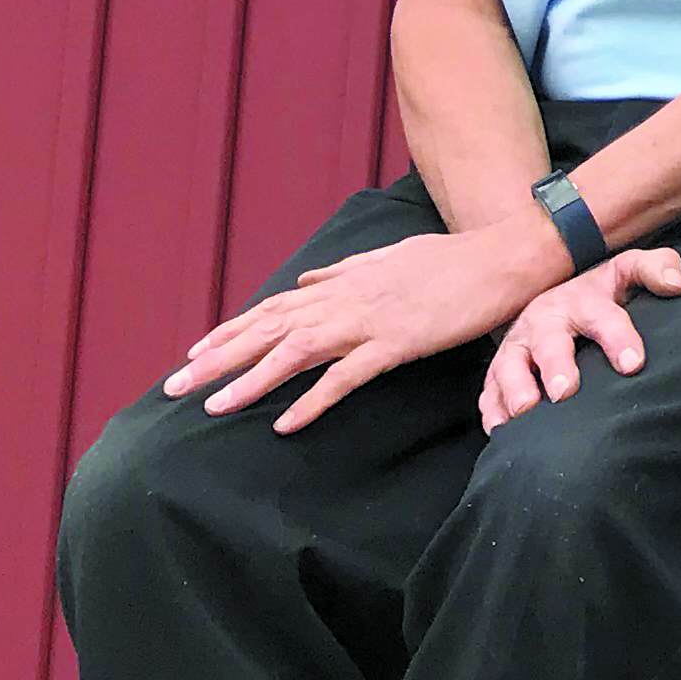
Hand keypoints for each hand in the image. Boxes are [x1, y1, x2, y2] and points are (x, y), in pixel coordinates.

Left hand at [168, 219, 560, 432]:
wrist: (505, 256)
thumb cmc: (453, 259)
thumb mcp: (391, 255)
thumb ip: (346, 269)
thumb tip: (308, 277)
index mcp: (345, 281)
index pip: (273, 307)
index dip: (230, 331)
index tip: (194, 353)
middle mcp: (346, 298)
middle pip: (269, 330)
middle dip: (219, 359)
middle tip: (175, 387)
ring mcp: (370, 320)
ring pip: (295, 352)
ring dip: (250, 380)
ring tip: (213, 408)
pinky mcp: (397, 342)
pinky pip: (346, 377)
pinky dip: (313, 400)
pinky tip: (285, 423)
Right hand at [478, 248, 680, 429]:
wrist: (554, 298)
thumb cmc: (600, 294)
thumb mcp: (628, 271)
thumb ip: (656, 268)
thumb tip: (677, 284)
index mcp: (582, 300)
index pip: (603, 317)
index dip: (618, 338)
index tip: (633, 364)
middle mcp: (545, 322)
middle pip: (548, 342)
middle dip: (556, 365)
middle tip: (566, 392)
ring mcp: (517, 347)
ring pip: (508, 367)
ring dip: (515, 389)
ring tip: (525, 411)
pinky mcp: (498, 371)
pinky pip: (489, 391)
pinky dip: (491, 410)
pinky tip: (501, 430)